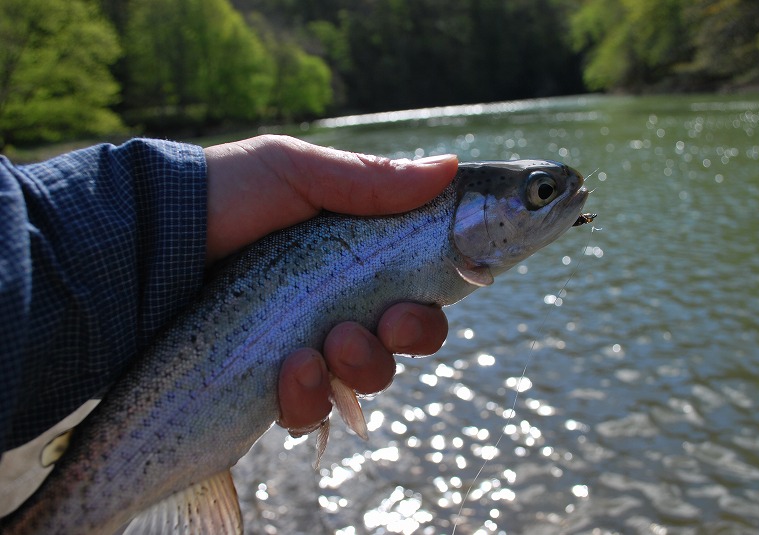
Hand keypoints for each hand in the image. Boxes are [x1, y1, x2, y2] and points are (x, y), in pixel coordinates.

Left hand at [203, 135, 455, 432]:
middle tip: (380, 323)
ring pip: (364, 380)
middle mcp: (335, 308)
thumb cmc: (223, 196)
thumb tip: (448, 168)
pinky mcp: (267, 386)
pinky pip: (310, 412)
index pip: (414, 295)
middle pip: (401, 344)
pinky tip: (290, 373)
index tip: (418, 300)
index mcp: (351, 262)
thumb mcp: (295, 173)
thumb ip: (370, 181)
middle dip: (404, 337)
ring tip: (323, 346)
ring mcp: (303, 349)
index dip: (428, 307)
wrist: (145, 242)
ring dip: (360, 366)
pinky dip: (309, 398)